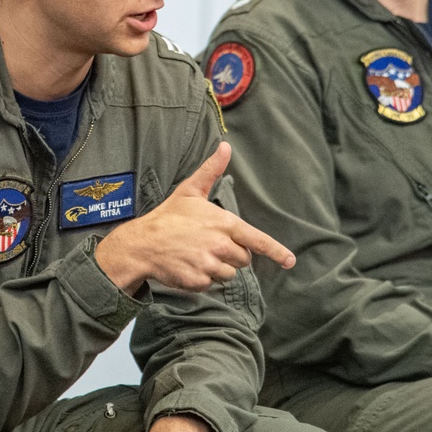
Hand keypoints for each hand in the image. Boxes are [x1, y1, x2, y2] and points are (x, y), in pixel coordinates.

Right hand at [95, 142, 294, 293]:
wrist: (141, 243)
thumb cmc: (168, 216)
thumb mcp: (190, 190)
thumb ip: (212, 170)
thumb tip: (226, 146)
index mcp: (224, 224)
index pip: (257, 240)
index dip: (276, 251)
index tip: (290, 261)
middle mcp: (220, 245)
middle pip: (244, 259)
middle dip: (232, 254)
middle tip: (209, 244)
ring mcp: (209, 265)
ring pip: (229, 274)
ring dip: (218, 268)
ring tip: (196, 254)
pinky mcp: (198, 281)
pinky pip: (211, 285)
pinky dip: (202, 278)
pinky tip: (188, 265)